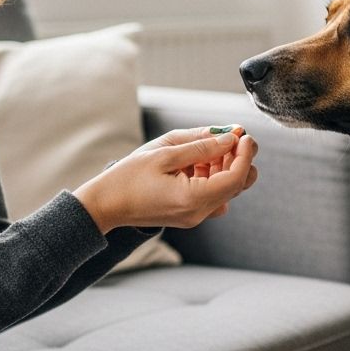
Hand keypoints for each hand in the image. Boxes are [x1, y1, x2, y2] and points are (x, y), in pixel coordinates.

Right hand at [73, 126, 258, 233]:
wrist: (105, 205)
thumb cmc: (127, 178)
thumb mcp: (163, 153)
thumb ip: (200, 146)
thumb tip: (230, 138)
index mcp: (193, 199)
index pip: (236, 177)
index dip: (244, 154)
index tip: (243, 134)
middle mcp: (198, 212)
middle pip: (237, 185)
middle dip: (239, 158)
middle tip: (232, 136)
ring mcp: (195, 216)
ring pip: (226, 189)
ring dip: (225, 165)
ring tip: (208, 146)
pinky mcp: (189, 213)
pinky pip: (212, 194)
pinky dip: (213, 175)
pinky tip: (199, 161)